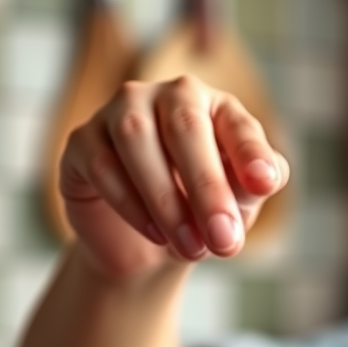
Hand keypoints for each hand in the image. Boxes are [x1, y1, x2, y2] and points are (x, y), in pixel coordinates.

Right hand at [59, 75, 289, 280]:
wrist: (149, 242)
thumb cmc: (202, 212)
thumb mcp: (238, 204)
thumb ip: (253, 188)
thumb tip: (266, 178)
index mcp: (215, 108)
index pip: (238, 124)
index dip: (251, 154)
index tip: (265, 184)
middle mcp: (166, 97)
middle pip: (185, 127)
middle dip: (207, 188)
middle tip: (224, 241)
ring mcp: (118, 112)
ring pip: (136, 139)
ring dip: (167, 201)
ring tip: (192, 249)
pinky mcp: (82, 141)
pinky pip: (103, 165)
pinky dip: (132, 205)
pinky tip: (155, 235)